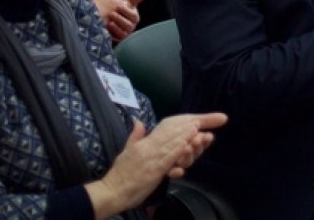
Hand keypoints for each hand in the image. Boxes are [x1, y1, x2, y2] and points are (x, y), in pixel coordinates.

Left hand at [91, 0, 152, 40]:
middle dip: (125, 13)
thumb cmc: (97, 7)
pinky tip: (110, 25)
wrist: (88, 22)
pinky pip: (123, 34)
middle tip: (116, 9)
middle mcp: (129, 19)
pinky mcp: (121, 38)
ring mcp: (126, 29)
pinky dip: (116, 30)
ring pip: (129, 26)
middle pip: (134, 16)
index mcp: (127, 7)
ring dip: (120, 21)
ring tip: (110, 19)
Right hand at [91, 113, 226, 213]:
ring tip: (197, 128)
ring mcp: (151, 159)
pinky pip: (168, 159)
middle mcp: (148, 148)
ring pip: (171, 144)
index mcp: (144, 143)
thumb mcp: (126, 151)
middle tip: (201, 121)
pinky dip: (179, 150)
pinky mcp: (153, 171)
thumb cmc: (119, 174)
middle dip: (187, 128)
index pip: (164, 131)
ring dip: (185, 136)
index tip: (193, 120)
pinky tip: (187, 144)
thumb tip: (138, 121)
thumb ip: (134, 136)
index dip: (180, 125)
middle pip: (170, 135)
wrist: (112, 191)